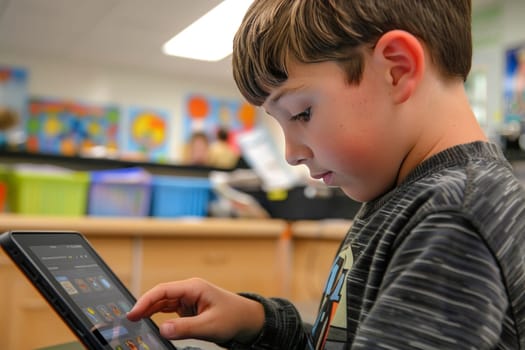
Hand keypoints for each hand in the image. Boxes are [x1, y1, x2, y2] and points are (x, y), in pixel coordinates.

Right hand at [127, 278, 264, 343]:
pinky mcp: (189, 307)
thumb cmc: (233, 317)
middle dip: (144, 306)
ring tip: (135, 323)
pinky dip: (159, 316)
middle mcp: (189, 290)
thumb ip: (185, 328)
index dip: (145, 301)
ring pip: (163, 303)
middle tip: (129, 321)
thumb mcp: (209, 326)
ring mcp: (189, 298)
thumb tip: (163, 330)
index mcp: (193, 287)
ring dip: (150, 311)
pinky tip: (150, 323)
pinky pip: (169, 310)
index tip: (133, 313)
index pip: (163, 290)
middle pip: (160, 295)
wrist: (248, 320)